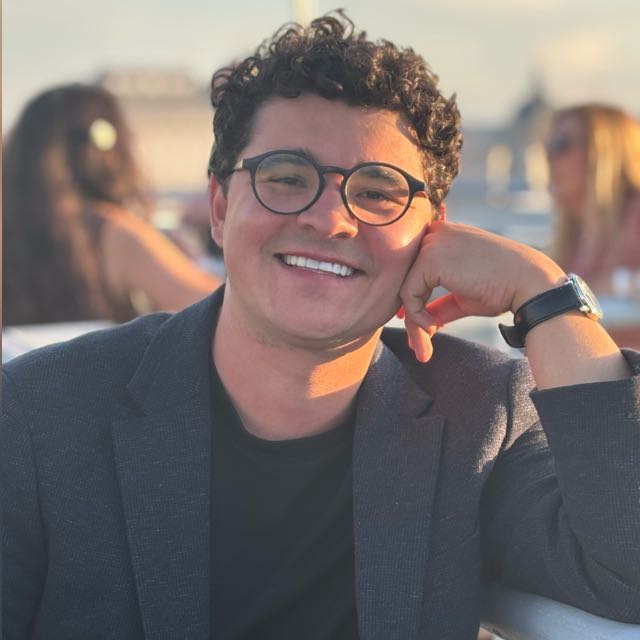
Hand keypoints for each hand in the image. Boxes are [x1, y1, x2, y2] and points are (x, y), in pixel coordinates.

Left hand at [398, 221, 565, 361]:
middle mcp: (435, 232)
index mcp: (444, 234)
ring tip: (425, 342)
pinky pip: (408, 293)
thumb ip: (438, 305)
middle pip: (407, 277)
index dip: (413, 296)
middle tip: (419, 342)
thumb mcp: (463, 296)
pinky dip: (415, 315)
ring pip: (404, 287)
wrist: (528, 284)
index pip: (414, 267)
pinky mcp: (430, 259)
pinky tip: (431, 327)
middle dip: (410, 312)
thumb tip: (420, 323)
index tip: (420, 322)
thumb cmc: (501, 288)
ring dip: (412, 320)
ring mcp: (432, 243)